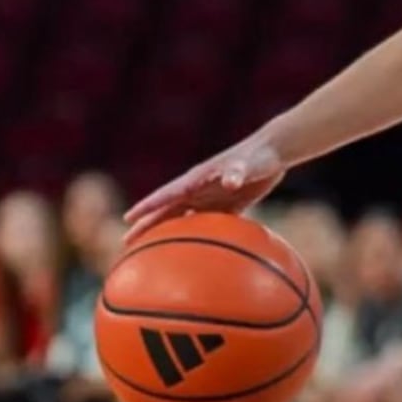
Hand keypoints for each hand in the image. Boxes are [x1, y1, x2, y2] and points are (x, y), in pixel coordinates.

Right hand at [123, 131, 286, 241]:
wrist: (275, 151)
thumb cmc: (258, 156)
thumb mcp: (246, 164)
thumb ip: (236, 173)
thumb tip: (229, 182)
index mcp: (197, 180)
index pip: (166, 195)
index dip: (146, 207)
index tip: (127, 219)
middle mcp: (200, 189)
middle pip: (167, 211)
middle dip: (147, 225)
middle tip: (126, 242)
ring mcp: (212, 197)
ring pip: (184, 218)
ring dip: (168, 232)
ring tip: (152, 248)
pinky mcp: (229, 203)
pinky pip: (209, 223)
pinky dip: (198, 234)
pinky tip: (194, 249)